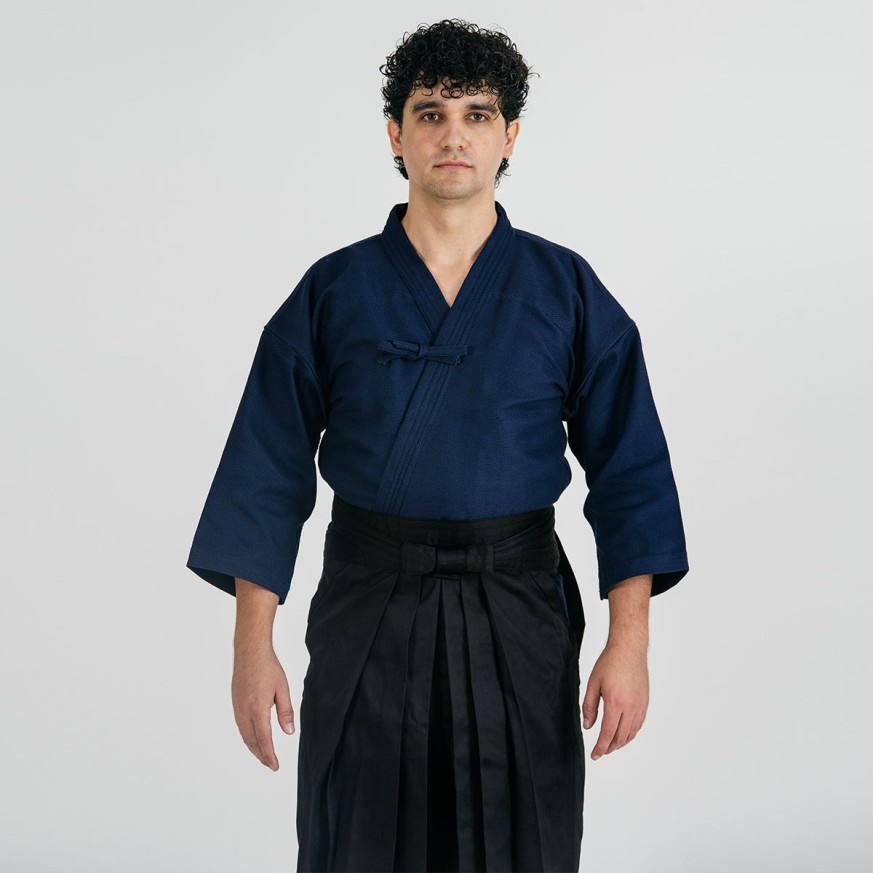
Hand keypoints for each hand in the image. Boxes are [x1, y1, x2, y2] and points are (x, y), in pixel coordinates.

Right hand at [231, 643, 294, 770]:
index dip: (269, 755)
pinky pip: (240, 726)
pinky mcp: (235, 703)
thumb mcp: (283, 689)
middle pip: (252, 741)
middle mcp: (244, 712)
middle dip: (261, 755)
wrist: (250, 651)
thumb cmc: (268, 667)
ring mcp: (237, 707)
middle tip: (270, 764)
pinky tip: (253, 737)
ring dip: (253, 747)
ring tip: (263, 754)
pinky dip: (247, 736)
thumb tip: (288, 732)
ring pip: (244, 734)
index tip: (274, 766)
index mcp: (258, 710)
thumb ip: (286, 711)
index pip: (264, 740)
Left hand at [582, 643, 648, 759]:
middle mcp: (631, 707)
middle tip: (600, 752)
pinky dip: (630, 733)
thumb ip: (589, 706)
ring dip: (621, 743)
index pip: (608, 734)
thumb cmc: (610, 663)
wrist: (629, 649)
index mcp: (616, 703)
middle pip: (621, 737)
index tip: (595, 755)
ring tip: (610, 745)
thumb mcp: (593, 683)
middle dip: (610, 748)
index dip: (600, 747)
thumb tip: (588, 726)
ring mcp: (640, 705)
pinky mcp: (645, 702)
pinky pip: (639, 724)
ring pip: (631, 733)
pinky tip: (623, 733)